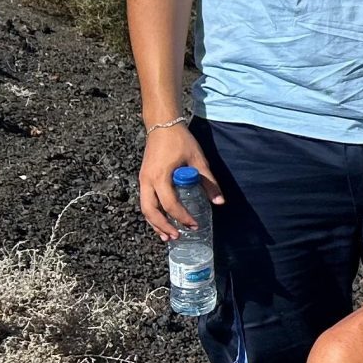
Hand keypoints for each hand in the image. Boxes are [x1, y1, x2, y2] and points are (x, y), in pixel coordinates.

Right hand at [137, 123, 218, 239]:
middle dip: (162, 226)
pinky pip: (145, 201)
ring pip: (145, 208)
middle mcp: (147, 181)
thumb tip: (219, 202)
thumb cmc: (180, 141)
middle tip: (177, 237)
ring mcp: (143, 180)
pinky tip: (162, 222)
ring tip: (167, 236)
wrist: (162, 125)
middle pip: (150, 211)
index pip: (170, 204)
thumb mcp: (198, 160)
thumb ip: (209, 182)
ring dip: (155, 223)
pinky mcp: (143, 178)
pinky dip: (152, 214)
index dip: (182, 217)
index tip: (195, 225)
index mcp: (160, 176)